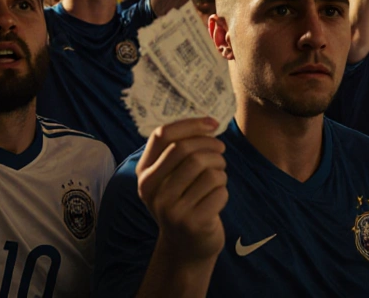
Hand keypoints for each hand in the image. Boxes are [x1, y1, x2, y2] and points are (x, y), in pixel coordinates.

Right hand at [137, 118, 227, 262]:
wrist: (186, 246)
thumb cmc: (183, 201)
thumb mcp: (170, 178)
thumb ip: (179, 152)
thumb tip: (208, 123)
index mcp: (144, 173)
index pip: (162, 136)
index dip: (191, 124)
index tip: (213, 123)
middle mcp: (151, 191)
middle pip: (186, 150)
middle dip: (211, 146)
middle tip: (221, 152)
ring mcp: (170, 209)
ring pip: (207, 171)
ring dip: (221, 169)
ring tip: (218, 176)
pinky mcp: (191, 223)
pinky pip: (219, 191)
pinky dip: (224, 190)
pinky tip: (216, 199)